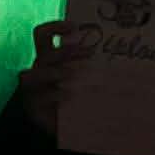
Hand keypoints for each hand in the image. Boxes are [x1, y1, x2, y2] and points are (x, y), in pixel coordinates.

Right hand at [15, 20, 89, 139]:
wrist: (71, 128)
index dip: (55, 27)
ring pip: (32, 74)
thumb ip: (96, 66)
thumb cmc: (82, 98)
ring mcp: (33, 89)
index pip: (44, 35)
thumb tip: (122, 53)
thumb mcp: (88, 78)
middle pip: (43, 53)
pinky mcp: (32, 107)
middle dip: (65, 51)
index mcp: (51, 59)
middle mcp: (39, 71)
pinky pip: (39, 97)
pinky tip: (69, 95)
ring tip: (73, 74)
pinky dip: (55, 94)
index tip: (75, 26)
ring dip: (55, 72)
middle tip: (88, 53)